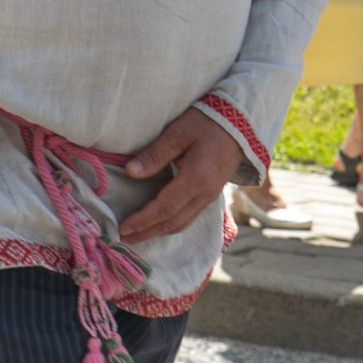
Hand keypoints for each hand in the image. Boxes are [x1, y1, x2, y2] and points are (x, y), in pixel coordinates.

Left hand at [120, 106, 244, 244]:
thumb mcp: (178, 132)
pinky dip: (172, 225)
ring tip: (138, 235)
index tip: (123, 228)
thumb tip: (131, 172)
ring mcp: (210, 197)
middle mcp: (205, 194)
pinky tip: (160, 223)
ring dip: (159, 232)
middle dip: (147, 233)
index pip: (164, 208)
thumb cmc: (207, 123)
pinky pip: (190, 217)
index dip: (143, 220)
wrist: (240, 123)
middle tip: (124, 239)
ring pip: (183, 223)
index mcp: (196, 179)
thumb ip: (155, 154)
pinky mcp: (212, 194)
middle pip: (173, 222)